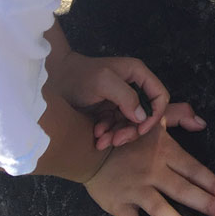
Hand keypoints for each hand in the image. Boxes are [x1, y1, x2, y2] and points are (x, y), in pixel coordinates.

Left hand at [49, 54, 171, 148]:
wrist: (54, 80)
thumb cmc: (79, 76)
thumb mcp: (103, 81)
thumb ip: (126, 97)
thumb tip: (142, 117)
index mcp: (137, 75)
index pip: (160, 96)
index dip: (155, 114)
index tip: (142, 128)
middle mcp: (133, 87)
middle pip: (145, 115)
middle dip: (132, 130)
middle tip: (116, 140)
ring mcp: (121, 101)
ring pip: (130, 125)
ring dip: (118, 135)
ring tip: (102, 140)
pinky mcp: (109, 111)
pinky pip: (116, 128)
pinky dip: (108, 134)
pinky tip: (96, 135)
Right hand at [82, 126, 214, 215]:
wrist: (88, 147)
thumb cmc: (125, 134)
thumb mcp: (152, 119)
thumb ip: (179, 116)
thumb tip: (202, 122)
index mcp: (163, 152)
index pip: (193, 168)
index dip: (212, 181)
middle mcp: (152, 171)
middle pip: (182, 188)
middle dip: (206, 202)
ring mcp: (135, 189)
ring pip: (159, 206)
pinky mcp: (119, 203)